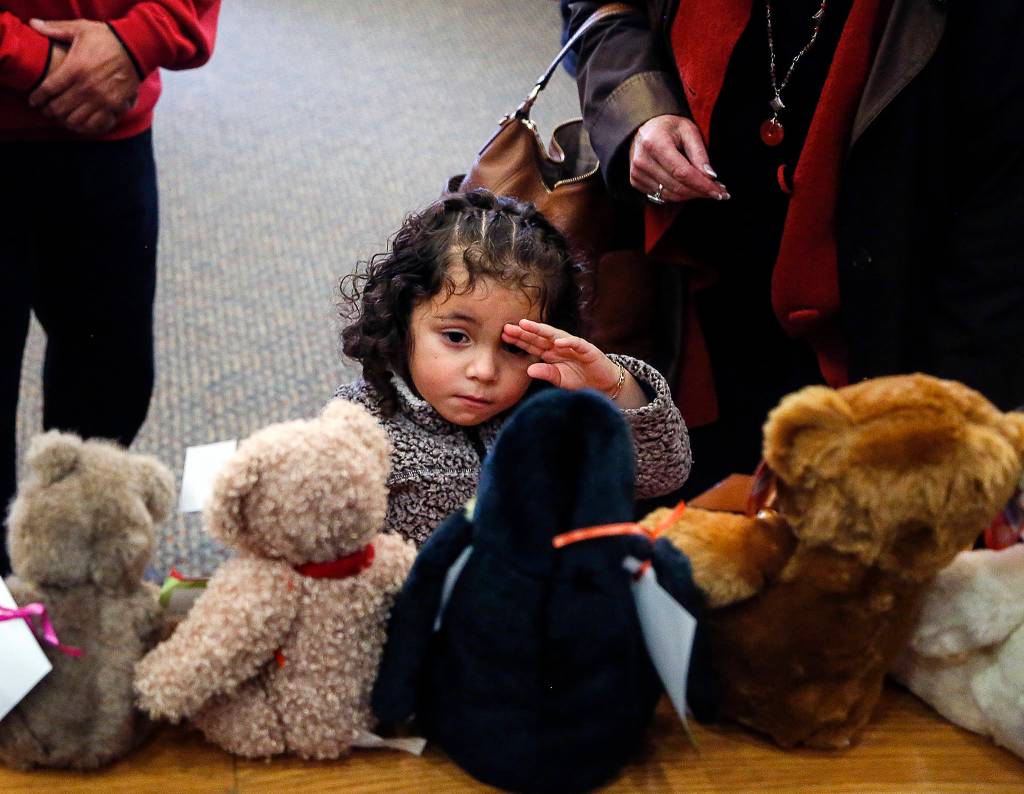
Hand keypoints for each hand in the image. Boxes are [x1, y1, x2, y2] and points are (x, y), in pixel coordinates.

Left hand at [28, 18, 139, 135]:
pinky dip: (87, 128)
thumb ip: (56, 29)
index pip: (48, 90)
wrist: (137, 49)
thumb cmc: (107, 39)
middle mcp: (87, 88)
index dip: (38, 98)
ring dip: (66, 121)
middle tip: (47, 110)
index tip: (34, 101)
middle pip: (60, 108)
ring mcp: (102, 100)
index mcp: (75, 69)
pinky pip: (97, 126)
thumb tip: (34, 25)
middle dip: (50, 112)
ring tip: (63, 118)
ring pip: (76, 120)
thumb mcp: (80, 29)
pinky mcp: (116, 107)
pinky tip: (82, 124)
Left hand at [502, 319, 647, 407]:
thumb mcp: (559, 379)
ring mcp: (573, 346)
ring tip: (526, 325)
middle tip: (507, 327)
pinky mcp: (587, 350)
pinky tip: (558, 342)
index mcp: (551, 353)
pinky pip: (576, 344)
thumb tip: (529, 370)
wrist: (603, 384)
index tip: (503, 336)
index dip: (518, 340)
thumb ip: (546, 373)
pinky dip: (568, 342)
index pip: (532, 345)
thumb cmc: (580, 380)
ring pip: (555, 335)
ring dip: (541, 330)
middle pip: (539, 337)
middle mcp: (559, 346)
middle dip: (524, 332)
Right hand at [629, 115, 728, 201]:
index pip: (682, 172)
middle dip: (700, 192)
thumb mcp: (689, 130)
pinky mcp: (636, 181)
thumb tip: (710, 177)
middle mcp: (642, 160)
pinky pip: (661, 196)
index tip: (720, 192)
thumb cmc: (669, 127)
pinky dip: (678, 194)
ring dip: (691, 195)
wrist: (645, 128)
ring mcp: (637, 173)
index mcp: (655, 143)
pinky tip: (688, 187)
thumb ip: (700, 153)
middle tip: (719, 192)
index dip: (702, 185)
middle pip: (677, 187)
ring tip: (706, 189)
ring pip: (670, 195)